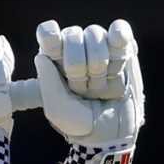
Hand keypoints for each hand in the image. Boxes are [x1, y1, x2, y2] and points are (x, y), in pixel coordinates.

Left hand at [33, 19, 144, 163]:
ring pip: (95, 35)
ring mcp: (99, 45)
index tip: (53, 49)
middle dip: (78, 67)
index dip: (50, 37)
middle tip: (83, 89)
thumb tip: (41, 56)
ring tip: (100, 87)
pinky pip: (119, 30)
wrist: (111, 133)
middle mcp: (76, 48)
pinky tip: (118, 45)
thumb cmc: (80, 122)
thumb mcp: (58, 110)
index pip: (48, 34)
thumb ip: (48, 85)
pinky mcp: (122, 47)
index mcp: (55, 59)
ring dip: (99, 67)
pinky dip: (118, 37)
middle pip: (72, 36)